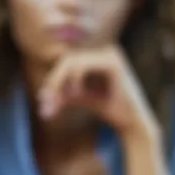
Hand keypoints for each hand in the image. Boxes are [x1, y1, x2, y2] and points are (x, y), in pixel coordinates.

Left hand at [38, 46, 156, 136]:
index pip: (70, 60)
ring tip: (56, 102)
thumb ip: (67, 93)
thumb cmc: (110, 110)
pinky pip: (81, 67)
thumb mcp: (84, 98)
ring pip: (71, 62)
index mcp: (102, 55)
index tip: (44, 99)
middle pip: (68, 59)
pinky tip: (76, 94)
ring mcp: (111, 54)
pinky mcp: (113, 63)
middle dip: (53, 81)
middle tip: (44, 101)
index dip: (54, 78)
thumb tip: (42, 95)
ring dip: (58, 82)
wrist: (132, 124)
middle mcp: (108, 50)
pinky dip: (73, 80)